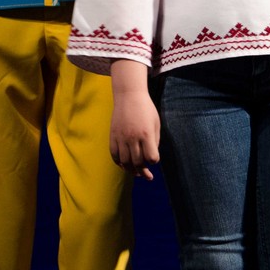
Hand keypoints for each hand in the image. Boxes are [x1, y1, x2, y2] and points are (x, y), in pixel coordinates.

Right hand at [109, 60, 159, 179]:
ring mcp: (121, 137)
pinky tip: (124, 164)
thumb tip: (151, 158)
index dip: (154, 161)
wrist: (129, 95)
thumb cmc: (146, 108)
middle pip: (138, 163)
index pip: (152, 158)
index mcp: (146, 134)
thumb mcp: (155, 123)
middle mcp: (133, 137)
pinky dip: (119, 163)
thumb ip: (155, 141)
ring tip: (135, 172)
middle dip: (143, 171)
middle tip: (146, 174)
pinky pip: (114, 155)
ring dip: (130, 170)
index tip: (154, 158)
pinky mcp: (113, 136)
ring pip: (125, 162)